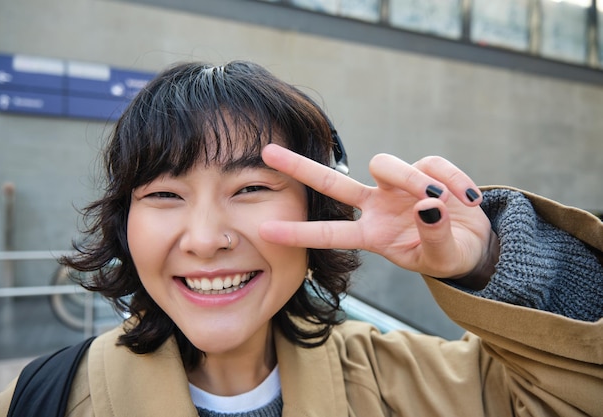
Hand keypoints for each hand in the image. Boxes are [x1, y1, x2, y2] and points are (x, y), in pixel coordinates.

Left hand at [260, 144, 496, 284]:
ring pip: (385, 165)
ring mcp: (397, 186)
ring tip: (441, 202)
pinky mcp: (424, 168)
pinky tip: (468, 199)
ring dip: (412, 180)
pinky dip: (452, 179)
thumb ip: (435, 237)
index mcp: (372, 235)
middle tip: (267, 152)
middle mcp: (376, 206)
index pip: (330, 234)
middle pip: (332, 183)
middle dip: (301, 167)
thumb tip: (428, 207)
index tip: (263, 229)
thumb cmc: (449, 254)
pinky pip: (433, 164)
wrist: (475, 242)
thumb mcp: (442, 257)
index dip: (299, 232)